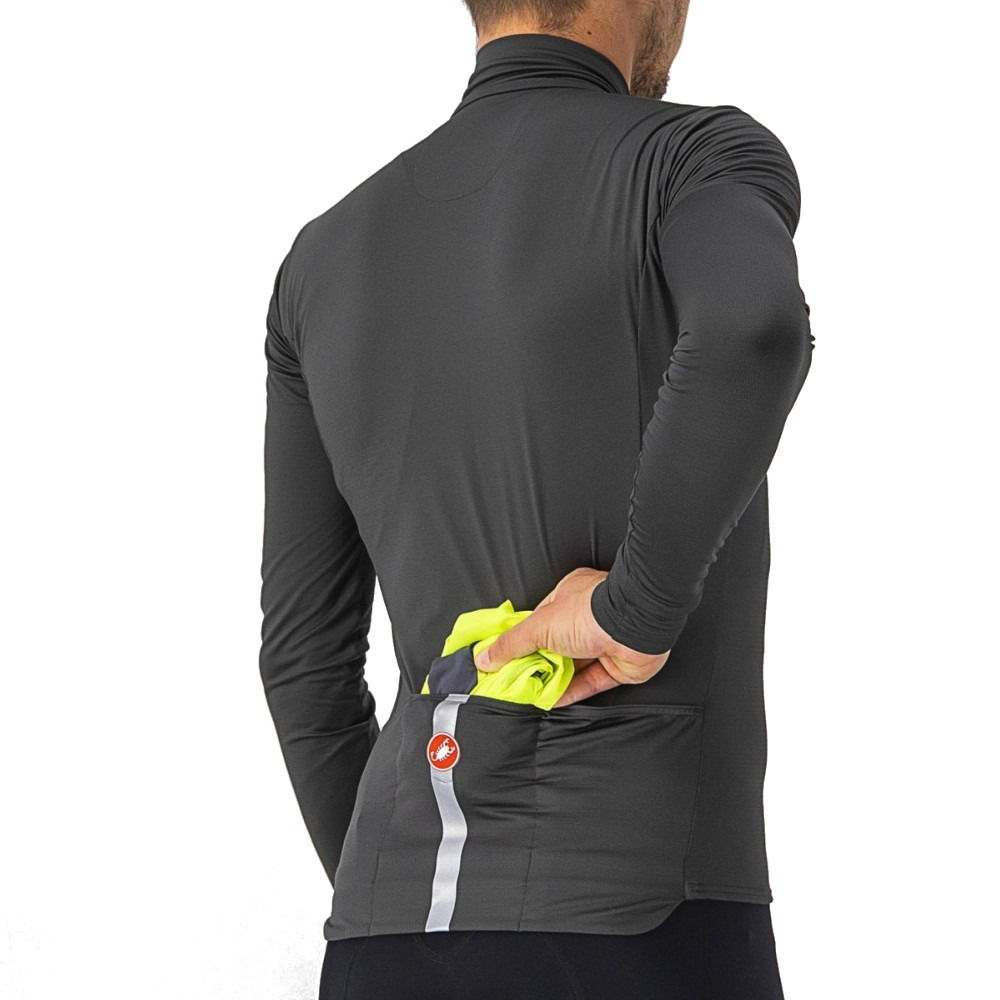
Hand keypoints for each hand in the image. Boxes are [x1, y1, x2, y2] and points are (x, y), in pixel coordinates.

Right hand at [474, 568, 671, 707]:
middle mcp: (588, 617)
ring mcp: (605, 641)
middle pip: (555, 645)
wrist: (635, 625)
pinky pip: (591, 682)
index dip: (521, 639)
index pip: (539, 620)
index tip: (503, 658)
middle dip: (537, 664)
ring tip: (530, 695)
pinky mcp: (618, 666)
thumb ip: (511, 643)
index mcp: (569, 595)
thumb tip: (485, 657)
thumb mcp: (539, 625)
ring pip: (573, 666)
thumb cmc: (591, 611)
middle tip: (515, 681)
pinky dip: (572, 693)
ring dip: (553, 681)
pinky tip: (553, 702)